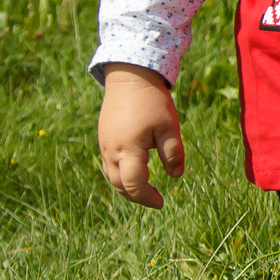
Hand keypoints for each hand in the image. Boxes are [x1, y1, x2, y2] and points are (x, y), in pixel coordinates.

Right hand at [98, 63, 184, 208]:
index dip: (147, 197)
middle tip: (155, 200)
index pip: (134, 185)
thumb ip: (173, 153)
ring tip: (145, 189)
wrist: (129, 77)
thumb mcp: (168, 127)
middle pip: (119, 185)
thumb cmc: (151, 102)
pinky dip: (120, 174)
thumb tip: (176, 176)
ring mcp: (104, 144)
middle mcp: (111, 151)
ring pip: (111, 176)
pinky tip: (135, 171)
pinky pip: (108, 164)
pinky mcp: (104, 137)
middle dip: (136, 196)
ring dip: (127, 187)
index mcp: (128, 150)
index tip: (161, 203)